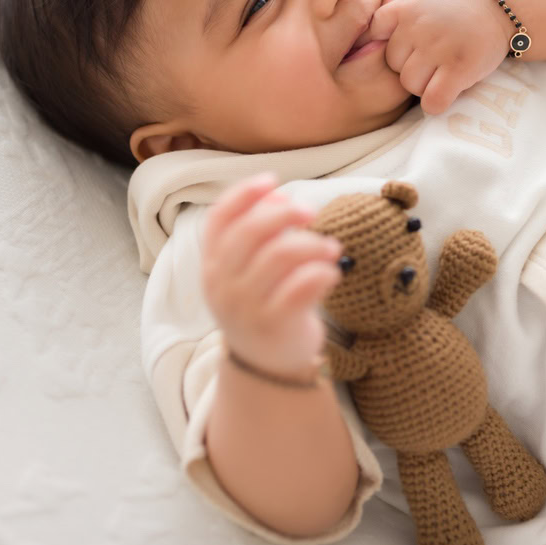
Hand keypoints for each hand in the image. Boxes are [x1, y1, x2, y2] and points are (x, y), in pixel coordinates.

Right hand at [200, 172, 342, 380]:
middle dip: (284, 213)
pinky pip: (302, 286)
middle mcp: (222, 284)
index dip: (243, 194)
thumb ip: (262, 232)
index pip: (218, 219)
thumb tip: (278, 193)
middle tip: (312, 212)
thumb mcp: (252, 268)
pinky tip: (332, 274)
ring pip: (280, 255)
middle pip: (249, 232)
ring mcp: (245, 307)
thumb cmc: (265, 302)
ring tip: (332, 249)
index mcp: (212, 264)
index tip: (273, 181)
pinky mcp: (274, 325)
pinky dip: (323, 272)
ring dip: (313, 244)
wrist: (267, 364)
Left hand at [365, 0, 510, 114]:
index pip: (372, 38)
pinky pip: (432, 101)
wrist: (499, 6)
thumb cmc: (453, 6)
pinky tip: (448, 90)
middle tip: (433, 57)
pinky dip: (437, 103)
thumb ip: (390, 9)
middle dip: (410, 66)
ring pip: (410, 86)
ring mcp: (439, 47)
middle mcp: (417, 26)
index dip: (391, 47)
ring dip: (425, 85)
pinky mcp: (459, 68)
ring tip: (443, 70)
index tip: (409, 46)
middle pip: (393, 66)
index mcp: (401, 7)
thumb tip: (360, 38)